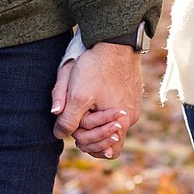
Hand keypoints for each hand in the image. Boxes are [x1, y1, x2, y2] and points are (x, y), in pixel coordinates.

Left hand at [50, 41, 139, 159]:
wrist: (115, 41)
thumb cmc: (96, 68)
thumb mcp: (76, 95)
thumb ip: (67, 119)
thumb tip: (59, 134)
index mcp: (121, 122)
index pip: (107, 152)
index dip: (89, 145)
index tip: (77, 130)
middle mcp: (131, 117)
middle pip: (109, 139)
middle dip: (91, 133)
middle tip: (78, 118)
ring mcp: (133, 105)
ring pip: (111, 124)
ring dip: (96, 120)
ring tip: (85, 105)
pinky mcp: (131, 94)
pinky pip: (116, 111)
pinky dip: (103, 109)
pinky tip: (94, 95)